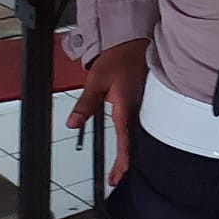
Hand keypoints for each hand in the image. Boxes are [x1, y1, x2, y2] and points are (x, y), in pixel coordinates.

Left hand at [66, 38, 147, 187]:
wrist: (134, 41)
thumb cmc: (118, 59)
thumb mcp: (96, 81)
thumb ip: (86, 104)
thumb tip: (73, 124)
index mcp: (127, 107)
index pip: (126, 140)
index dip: (122, 160)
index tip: (117, 177)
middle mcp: (139, 108)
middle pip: (136, 140)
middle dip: (127, 161)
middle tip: (117, 177)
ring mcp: (145, 103)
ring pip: (140, 133)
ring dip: (131, 149)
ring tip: (124, 165)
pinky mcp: (145, 99)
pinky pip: (142, 122)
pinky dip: (136, 136)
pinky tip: (132, 140)